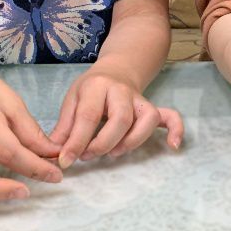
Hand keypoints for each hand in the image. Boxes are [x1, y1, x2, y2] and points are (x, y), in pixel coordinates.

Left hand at [51, 67, 183, 167]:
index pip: (88, 116)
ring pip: (147, 120)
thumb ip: (65, 126)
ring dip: (131, 141)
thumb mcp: (72, 99)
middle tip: (88, 156)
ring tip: (113, 153)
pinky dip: (176, 130)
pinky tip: (172, 146)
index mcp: (97, 86)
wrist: (118, 69)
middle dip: (103, 144)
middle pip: (121, 119)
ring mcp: (141, 99)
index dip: (77, 141)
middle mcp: (122, 91)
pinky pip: (171, 117)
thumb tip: (54, 154)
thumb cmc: (91, 89)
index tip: (66, 160)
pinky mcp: (153, 108)